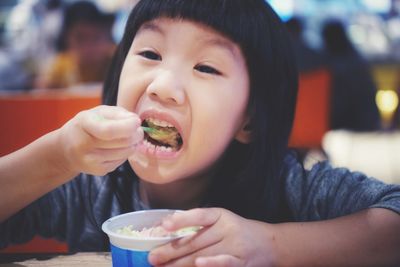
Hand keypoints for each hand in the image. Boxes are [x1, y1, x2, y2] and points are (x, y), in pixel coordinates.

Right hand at [57, 105, 142, 175]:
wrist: (66, 148)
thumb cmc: (89, 125)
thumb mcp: (99, 112)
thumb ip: (118, 113)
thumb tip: (135, 121)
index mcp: (84, 124)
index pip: (109, 130)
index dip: (128, 126)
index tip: (136, 121)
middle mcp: (84, 144)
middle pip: (123, 142)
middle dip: (137, 134)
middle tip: (138, 130)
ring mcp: (90, 160)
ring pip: (126, 152)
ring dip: (133, 144)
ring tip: (128, 138)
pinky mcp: (98, 170)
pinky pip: (122, 160)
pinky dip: (125, 153)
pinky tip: (118, 148)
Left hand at [148, 208, 277, 266]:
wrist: (269, 243)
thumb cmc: (237, 231)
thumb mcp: (222, 220)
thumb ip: (199, 223)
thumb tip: (168, 228)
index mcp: (220, 215)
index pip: (199, 215)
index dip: (181, 220)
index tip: (164, 226)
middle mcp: (227, 229)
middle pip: (195, 241)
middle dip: (171, 251)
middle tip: (152, 258)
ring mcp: (235, 247)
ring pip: (203, 256)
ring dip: (181, 264)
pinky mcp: (240, 263)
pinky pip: (224, 264)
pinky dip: (211, 265)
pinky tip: (198, 266)